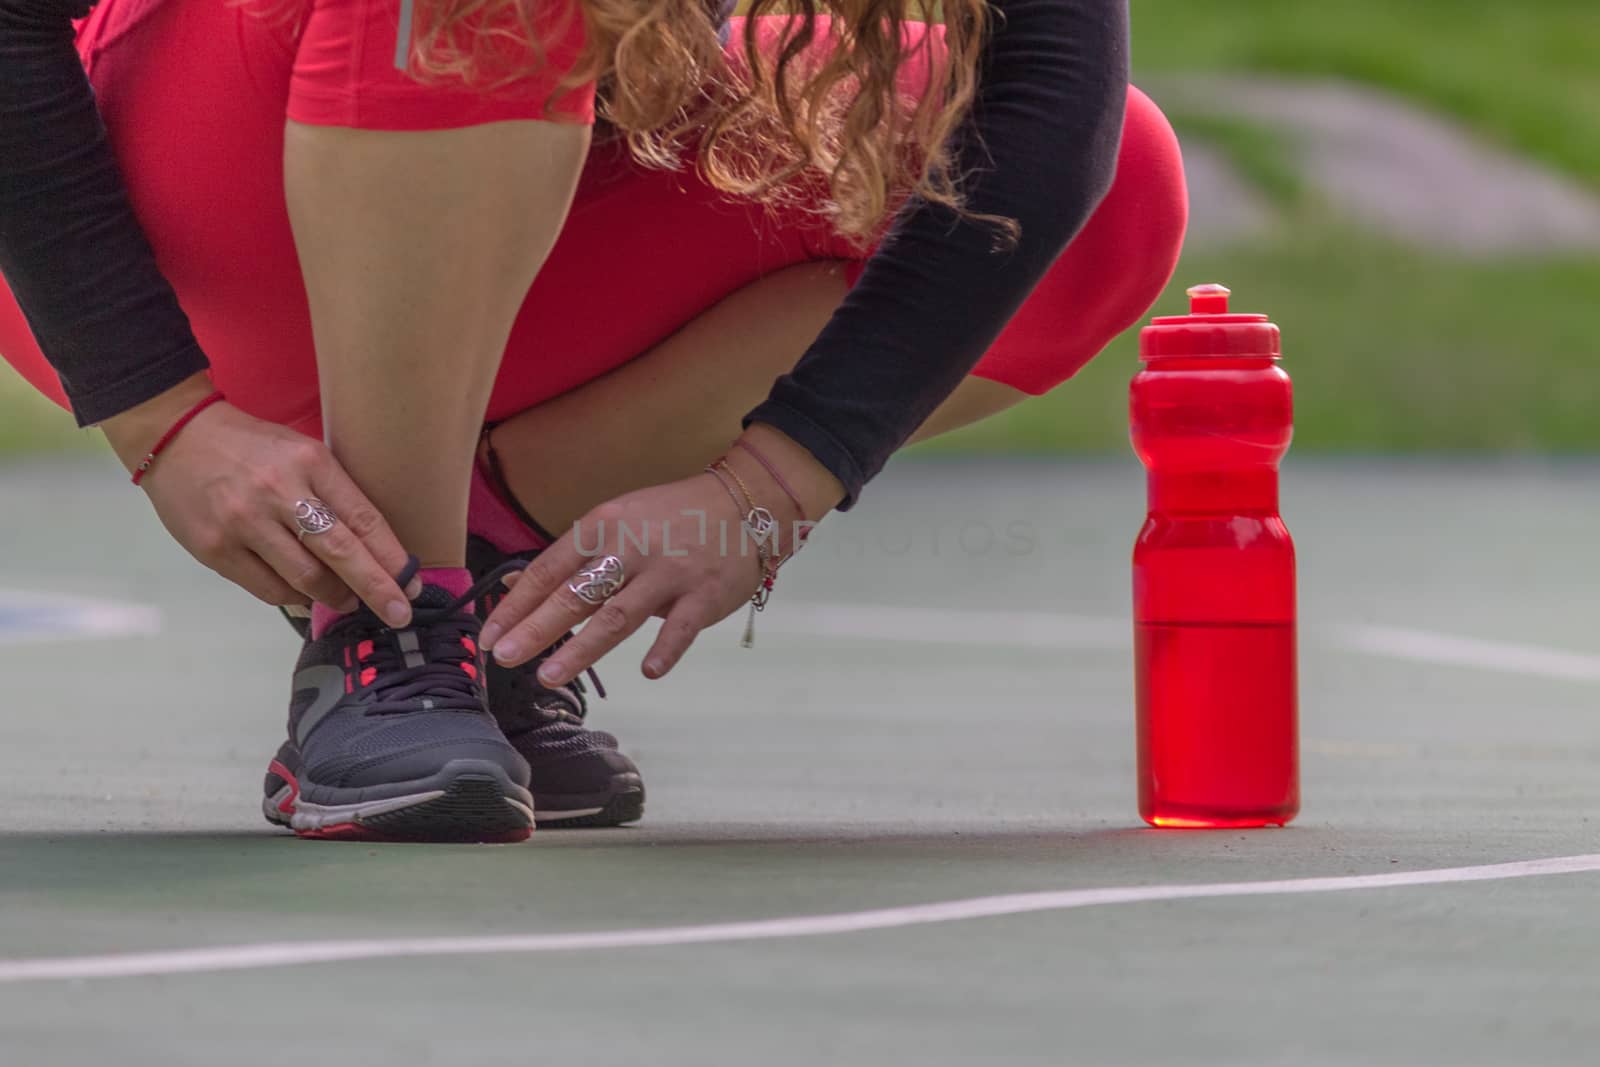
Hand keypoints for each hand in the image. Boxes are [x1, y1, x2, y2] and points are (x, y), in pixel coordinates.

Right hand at [101, 376, 417, 623]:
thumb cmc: (251, 447)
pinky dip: (294, 598)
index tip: (411, 585)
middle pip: (341, 553)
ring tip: (348, 601)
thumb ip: (333, 495)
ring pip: (305, 579)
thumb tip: (371, 552)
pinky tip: (306, 596)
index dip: (392, 558)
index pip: (363, 519)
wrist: (176, 435)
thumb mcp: (302, 452)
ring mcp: (244, 523)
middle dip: (376, 589)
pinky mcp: (216, 548)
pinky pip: (267, 589)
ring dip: (334, 597)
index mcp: (310, 463)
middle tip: (399, 615)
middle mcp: (278, 492)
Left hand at [479, 471, 782, 682]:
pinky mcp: (703, 594)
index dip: (516, 604)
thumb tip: (513, 584)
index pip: (548, 569)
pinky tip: (649, 672)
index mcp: (602, 527)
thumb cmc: (671, 519)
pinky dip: (666, 649)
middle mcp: (630, 547)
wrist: (744, 505)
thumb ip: (570, 559)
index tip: (490, 635)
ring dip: (581, 648)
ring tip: (548, 676)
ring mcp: (668, 572)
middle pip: (574, 593)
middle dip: (536, 627)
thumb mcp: (614, 523)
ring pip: (617, 614)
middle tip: (504, 657)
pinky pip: (681, 627)